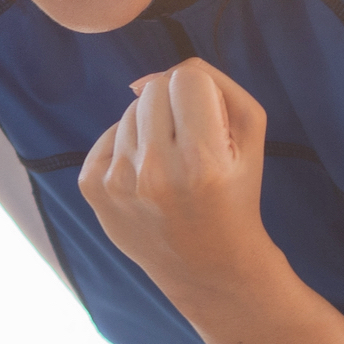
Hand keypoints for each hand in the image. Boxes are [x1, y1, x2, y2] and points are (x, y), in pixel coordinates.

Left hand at [78, 57, 279, 303]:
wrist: (210, 266)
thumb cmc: (235, 193)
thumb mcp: (250, 133)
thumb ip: (215, 83)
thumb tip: (150, 79)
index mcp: (202, 160)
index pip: (187, 78)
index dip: (202, 95)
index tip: (210, 127)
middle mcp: (155, 171)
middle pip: (154, 89)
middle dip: (174, 109)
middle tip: (190, 149)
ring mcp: (118, 182)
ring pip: (129, 111)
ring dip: (151, 130)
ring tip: (169, 168)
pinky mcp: (93, 189)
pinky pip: (107, 136)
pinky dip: (127, 147)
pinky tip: (145, 176)